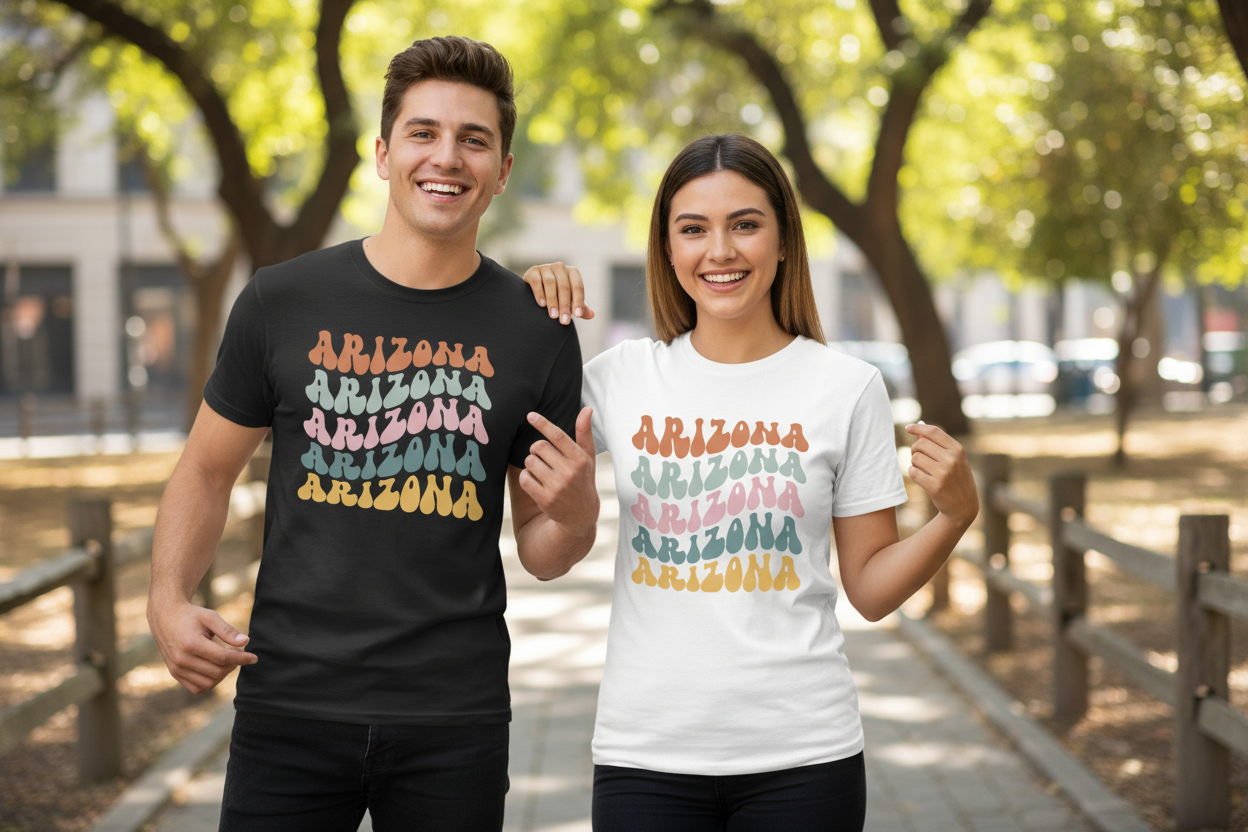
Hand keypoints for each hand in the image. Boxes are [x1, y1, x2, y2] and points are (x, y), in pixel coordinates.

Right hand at [148, 599, 256, 693]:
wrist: (165, 617)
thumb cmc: (191, 616)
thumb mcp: (210, 617)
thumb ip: (228, 630)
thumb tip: (246, 642)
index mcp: (191, 644)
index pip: (223, 658)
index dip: (241, 659)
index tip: (253, 657)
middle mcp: (182, 659)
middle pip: (217, 672)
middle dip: (233, 665)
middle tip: (239, 655)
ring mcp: (177, 669)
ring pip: (208, 683)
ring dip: (223, 675)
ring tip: (227, 661)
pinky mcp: (175, 673)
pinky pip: (197, 688)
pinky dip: (210, 682)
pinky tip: (216, 669)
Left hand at [518, 407, 598, 531]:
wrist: (580, 515)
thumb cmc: (582, 480)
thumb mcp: (588, 457)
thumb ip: (584, 433)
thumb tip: (587, 409)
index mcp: (580, 458)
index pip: (558, 436)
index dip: (542, 423)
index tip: (530, 415)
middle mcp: (570, 471)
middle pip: (538, 447)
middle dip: (536, 450)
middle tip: (542, 457)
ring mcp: (557, 486)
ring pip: (529, 462)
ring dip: (531, 465)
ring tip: (541, 472)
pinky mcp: (545, 498)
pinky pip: (524, 478)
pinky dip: (526, 478)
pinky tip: (536, 483)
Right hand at [522, 262, 595, 324]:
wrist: (538, 289)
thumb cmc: (558, 296)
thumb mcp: (571, 301)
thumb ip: (581, 308)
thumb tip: (591, 315)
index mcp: (572, 272)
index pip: (578, 286)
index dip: (578, 301)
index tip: (578, 315)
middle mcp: (560, 267)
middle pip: (564, 286)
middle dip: (565, 305)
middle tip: (564, 321)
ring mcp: (545, 268)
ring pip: (550, 283)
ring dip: (553, 301)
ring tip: (553, 316)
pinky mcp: (532, 272)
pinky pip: (537, 281)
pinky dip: (539, 293)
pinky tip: (542, 304)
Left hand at [904, 422, 977, 528]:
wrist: (964, 507)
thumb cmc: (956, 479)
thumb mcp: (954, 460)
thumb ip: (938, 445)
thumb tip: (917, 432)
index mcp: (957, 450)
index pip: (933, 432)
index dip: (918, 428)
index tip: (907, 427)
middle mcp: (952, 459)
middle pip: (920, 444)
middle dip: (915, 450)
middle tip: (918, 458)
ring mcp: (944, 473)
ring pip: (915, 458)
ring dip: (914, 463)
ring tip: (923, 469)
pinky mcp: (935, 486)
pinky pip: (913, 472)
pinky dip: (913, 473)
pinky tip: (921, 478)